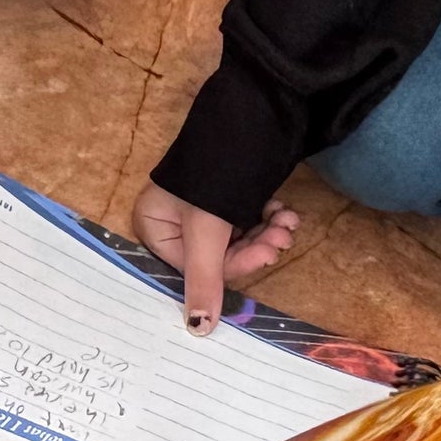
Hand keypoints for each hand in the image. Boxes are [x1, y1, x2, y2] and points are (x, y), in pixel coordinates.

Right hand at [132, 182, 300, 332]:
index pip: (191, 265)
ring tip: (288, 221)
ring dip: (267, 234)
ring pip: (237, 239)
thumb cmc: (216, 169)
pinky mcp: (227, 196)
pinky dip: (267, 218)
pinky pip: (246, 221)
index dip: (231, 266)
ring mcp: (200, 207)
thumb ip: (205, 278)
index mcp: (153, 223)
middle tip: (283, 237)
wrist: (252, 109)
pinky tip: (284, 210)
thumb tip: (198, 330)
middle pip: (217, 254)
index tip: (265, 256)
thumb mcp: (208, 227)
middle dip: (255, 246)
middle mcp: (172, 217)